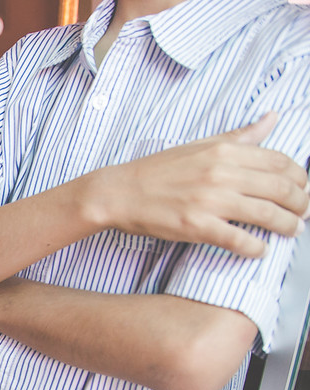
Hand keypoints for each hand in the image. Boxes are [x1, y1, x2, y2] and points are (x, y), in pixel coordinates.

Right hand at [93, 113, 308, 258]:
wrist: (119, 193)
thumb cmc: (157, 171)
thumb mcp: (200, 145)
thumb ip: (240, 136)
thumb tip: (271, 119)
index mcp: (225, 152)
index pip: (280, 162)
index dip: (300, 178)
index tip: (302, 189)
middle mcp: (221, 174)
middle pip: (281, 189)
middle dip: (301, 204)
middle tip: (302, 214)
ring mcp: (209, 201)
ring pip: (267, 214)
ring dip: (287, 226)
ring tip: (292, 231)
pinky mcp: (197, 226)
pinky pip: (239, 239)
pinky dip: (256, 248)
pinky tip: (260, 250)